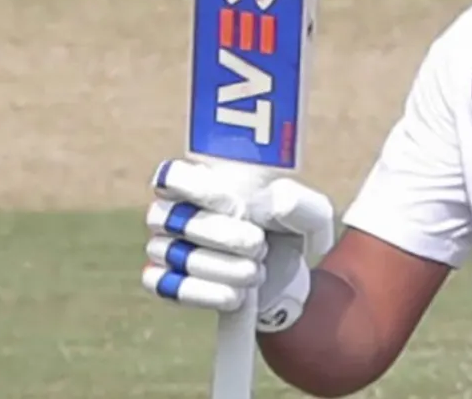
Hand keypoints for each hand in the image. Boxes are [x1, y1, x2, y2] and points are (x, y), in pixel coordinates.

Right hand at [141, 158, 335, 332]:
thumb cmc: (287, 231)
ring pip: (178, 255)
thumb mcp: (308, 213)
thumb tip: (276, 204)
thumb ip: (299, 203)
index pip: (172, 175)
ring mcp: (164, 246)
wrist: (283, 276)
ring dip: (223, 268)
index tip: (235, 204)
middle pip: (176, 219)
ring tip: (255, 273)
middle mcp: (173, 211)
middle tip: (258, 245)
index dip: (196, 188)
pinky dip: (205, 293)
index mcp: (202, 180)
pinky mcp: (164, 281)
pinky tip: (236, 296)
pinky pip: (167, 287)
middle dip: (223, 236)